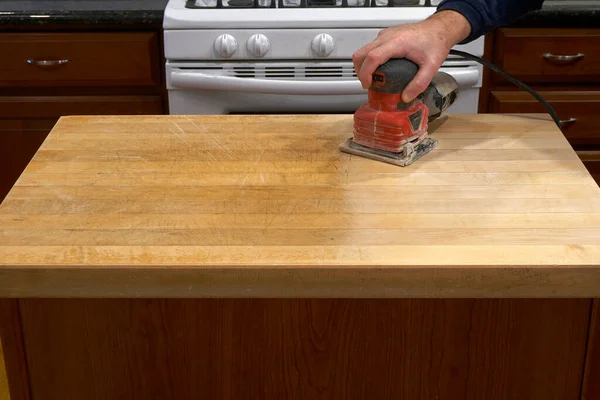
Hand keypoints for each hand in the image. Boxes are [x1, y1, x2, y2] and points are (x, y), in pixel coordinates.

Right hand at [352, 10, 470, 102]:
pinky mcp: (385, 36)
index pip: (372, 57)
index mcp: (397, 42)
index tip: (367, 85)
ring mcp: (385, 35)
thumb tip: (406, 97)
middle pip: (361, 53)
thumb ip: (419, 84)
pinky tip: (379, 69)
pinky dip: (368, 60)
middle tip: (368, 84)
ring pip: (363, 50)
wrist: (439, 29)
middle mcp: (388, 36)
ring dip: (363, 66)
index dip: (365, 73)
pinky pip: (370, 48)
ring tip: (373, 79)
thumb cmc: (436, 42)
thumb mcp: (432, 66)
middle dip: (359, 71)